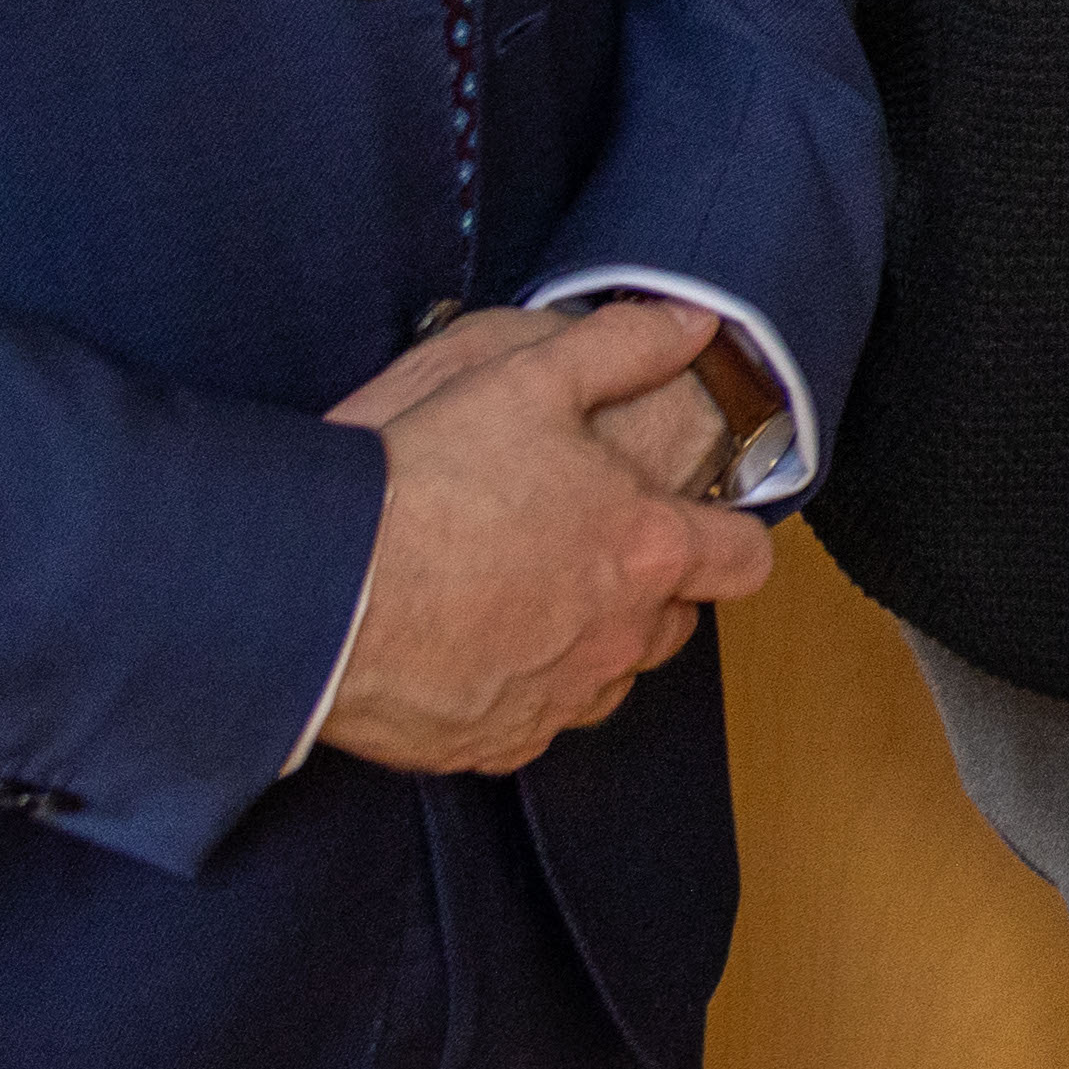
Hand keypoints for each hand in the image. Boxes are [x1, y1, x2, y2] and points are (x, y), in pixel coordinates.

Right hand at [318, 296, 781, 774]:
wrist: (325, 586)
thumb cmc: (428, 482)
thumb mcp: (529, 378)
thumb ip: (624, 348)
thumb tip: (691, 326)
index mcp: (647, 550)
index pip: (744, 559)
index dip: (731, 537)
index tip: (704, 525)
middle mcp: (619, 637)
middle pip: (677, 623)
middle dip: (652, 590)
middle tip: (588, 550)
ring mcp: (561, 698)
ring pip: (610, 676)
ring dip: (590, 643)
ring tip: (525, 595)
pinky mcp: (499, 741)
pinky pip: (536, 720)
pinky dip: (520, 690)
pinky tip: (474, 647)